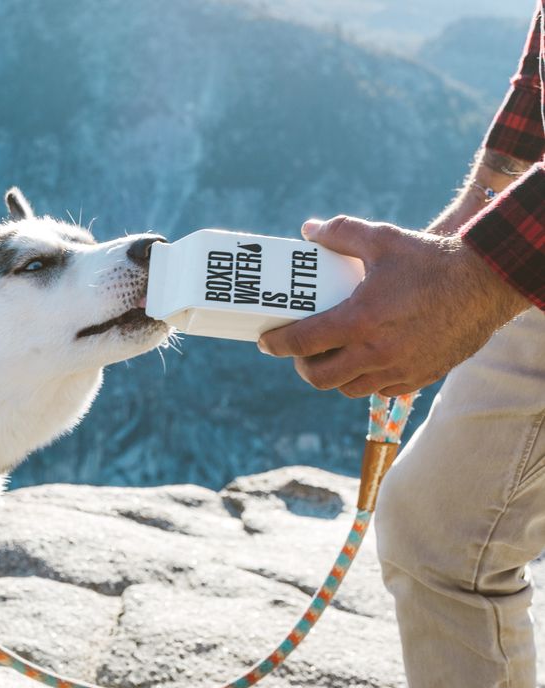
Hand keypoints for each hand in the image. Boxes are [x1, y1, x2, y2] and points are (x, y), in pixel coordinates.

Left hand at [257, 216, 529, 396]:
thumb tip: (308, 231)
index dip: (278, 344)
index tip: (266, 342)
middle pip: (319, 377)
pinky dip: (363, 380)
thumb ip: (341, 233)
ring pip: (348, 388)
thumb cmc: (431, 260)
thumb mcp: (383, 239)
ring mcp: (398, 369)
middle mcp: (376, 352)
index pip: (303, 342)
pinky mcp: (418, 377)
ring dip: (332, 375)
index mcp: (361, 320)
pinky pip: (378, 390)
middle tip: (299, 351)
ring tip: (330, 356)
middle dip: (302, 366)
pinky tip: (363, 360)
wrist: (487, 283)